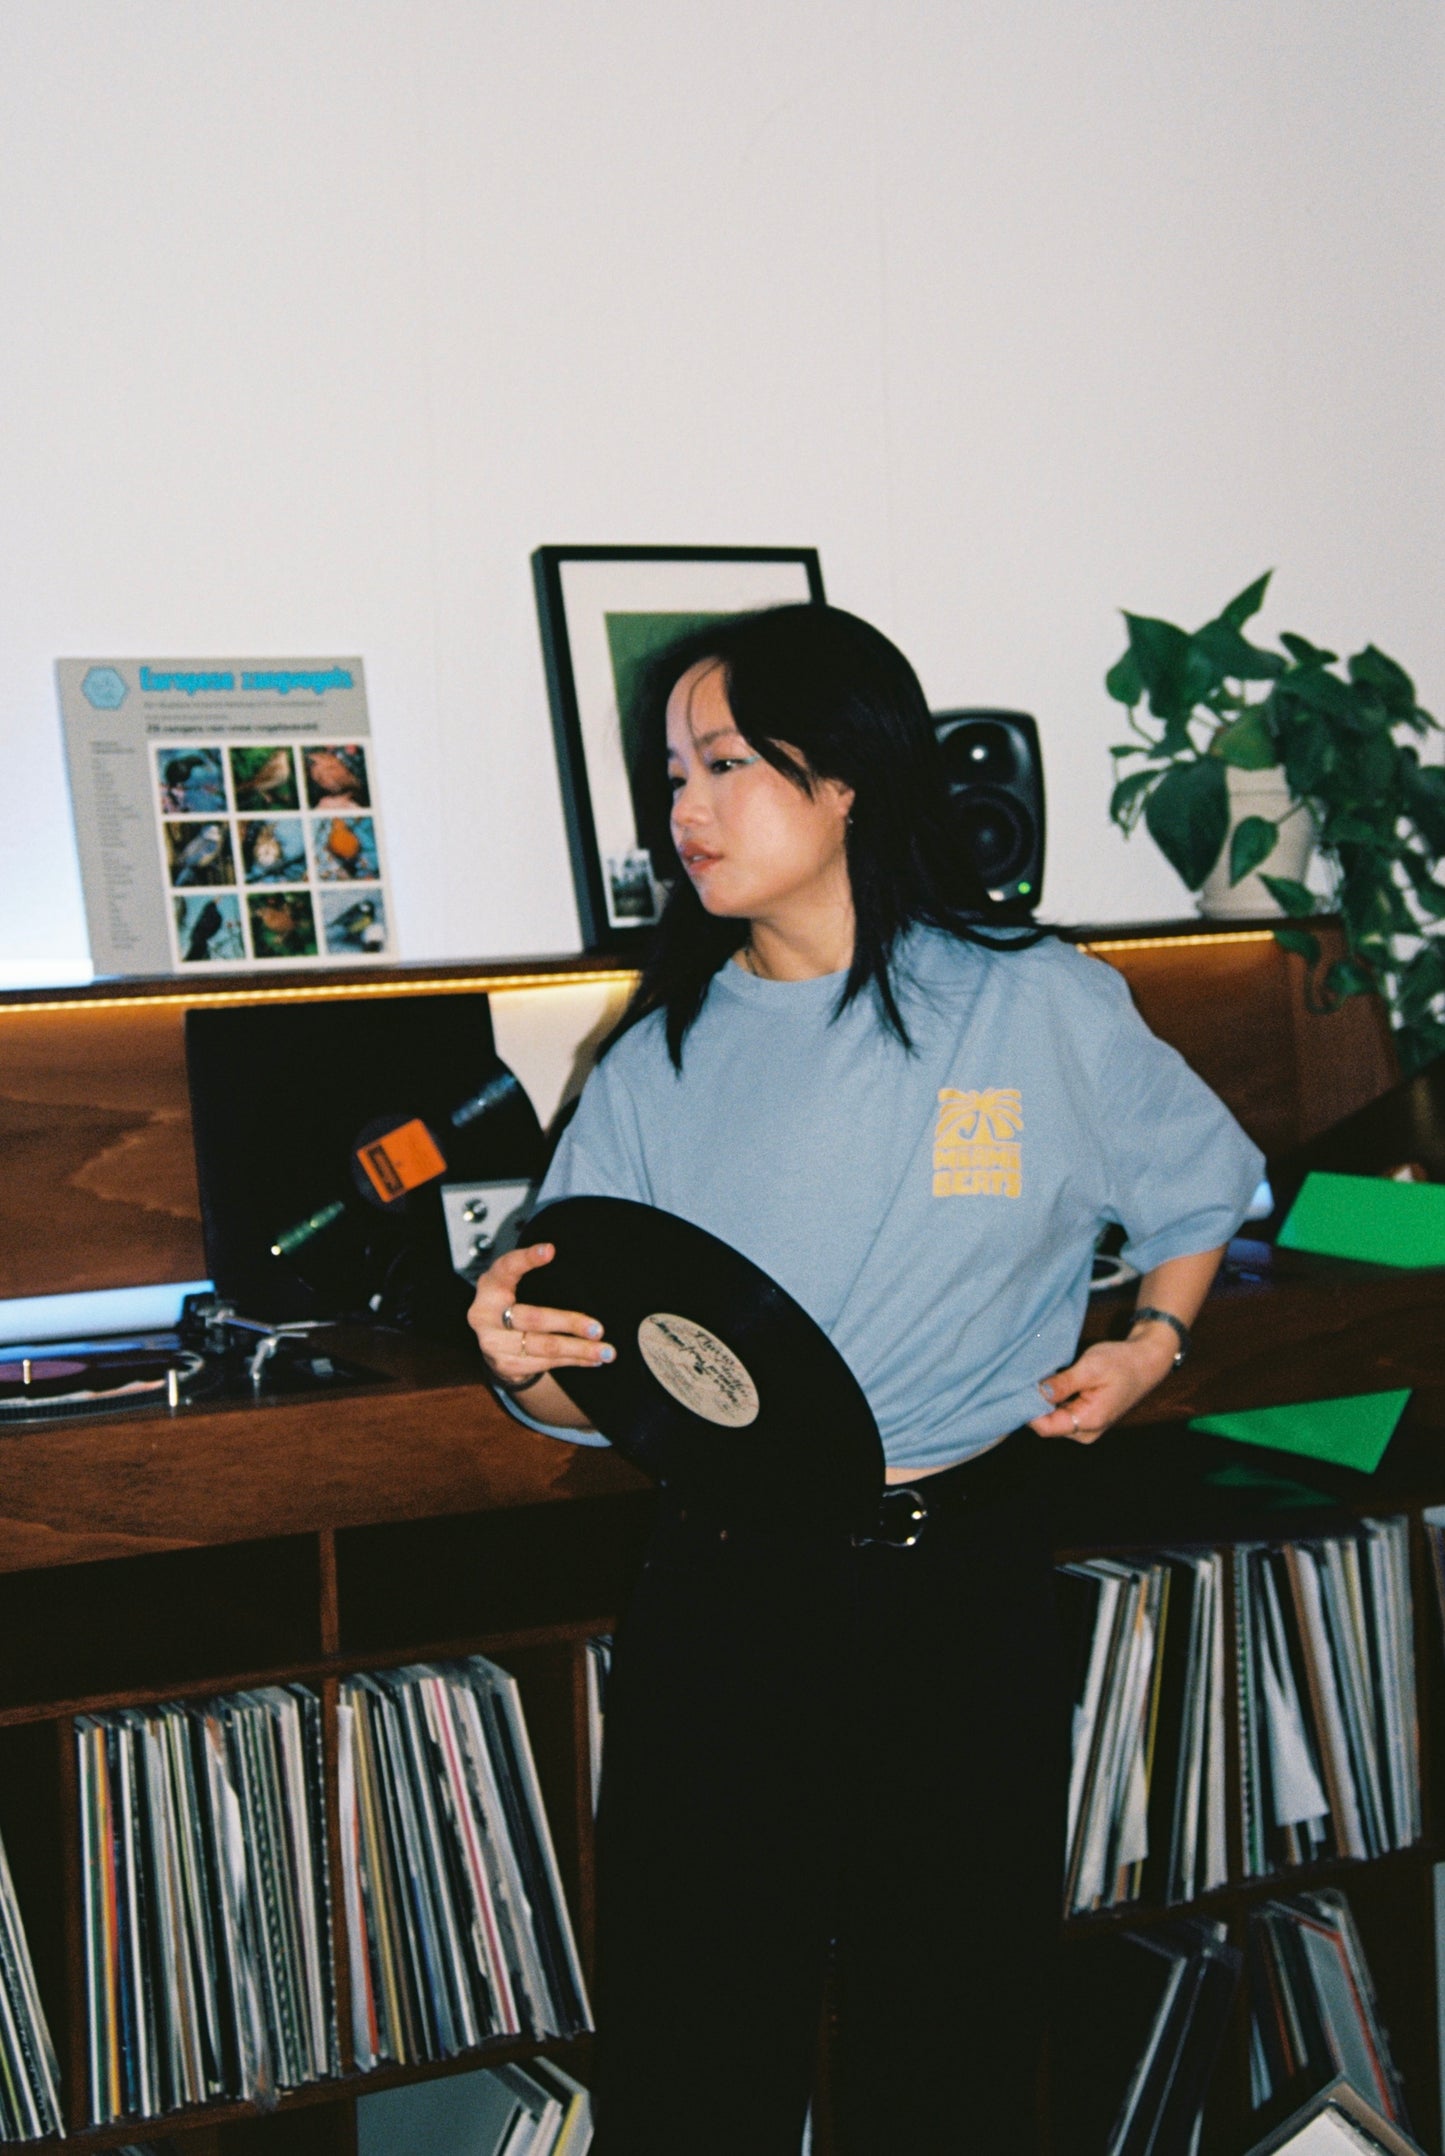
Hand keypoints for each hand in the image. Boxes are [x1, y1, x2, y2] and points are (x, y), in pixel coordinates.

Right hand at [467, 1242, 614, 1390]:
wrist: (492, 1345)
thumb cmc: (514, 1304)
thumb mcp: (516, 1285)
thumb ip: (536, 1276)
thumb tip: (583, 1267)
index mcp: (491, 1285)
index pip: (507, 1268)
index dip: (526, 1259)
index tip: (550, 1250)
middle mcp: (485, 1314)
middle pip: (532, 1318)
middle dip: (569, 1323)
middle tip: (599, 1328)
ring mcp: (494, 1343)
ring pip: (544, 1347)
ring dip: (579, 1349)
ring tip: (606, 1351)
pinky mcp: (506, 1365)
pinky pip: (546, 1363)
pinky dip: (573, 1361)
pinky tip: (593, 1360)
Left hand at [1028, 1331, 1177, 1444]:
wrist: (1146, 1361)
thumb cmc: (1121, 1363)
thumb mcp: (1090, 1368)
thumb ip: (1062, 1384)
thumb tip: (1035, 1394)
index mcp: (1089, 1422)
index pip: (1046, 1427)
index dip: (1027, 1409)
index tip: (1016, 1388)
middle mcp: (1085, 1431)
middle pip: (1047, 1424)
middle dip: (1034, 1403)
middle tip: (1025, 1378)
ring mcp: (1085, 1426)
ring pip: (1052, 1418)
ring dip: (1043, 1400)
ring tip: (1039, 1376)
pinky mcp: (1085, 1417)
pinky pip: (1061, 1412)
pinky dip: (1053, 1399)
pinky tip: (1051, 1381)